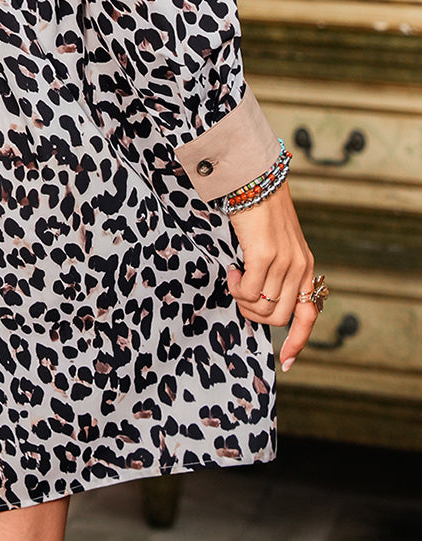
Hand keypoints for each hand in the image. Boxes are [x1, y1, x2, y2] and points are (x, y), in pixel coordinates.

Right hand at [225, 181, 317, 371]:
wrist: (256, 178)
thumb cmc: (260, 210)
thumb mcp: (278, 244)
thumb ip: (277, 270)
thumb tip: (260, 301)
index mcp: (306, 267)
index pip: (310, 315)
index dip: (298, 341)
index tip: (287, 362)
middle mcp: (300, 268)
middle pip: (278, 317)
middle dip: (255, 314)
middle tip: (240, 295)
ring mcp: (284, 262)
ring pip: (262, 306)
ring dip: (243, 300)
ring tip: (235, 278)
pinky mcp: (265, 255)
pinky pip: (248, 291)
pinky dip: (235, 287)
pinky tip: (232, 269)